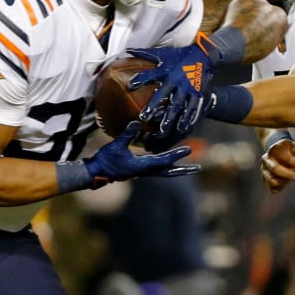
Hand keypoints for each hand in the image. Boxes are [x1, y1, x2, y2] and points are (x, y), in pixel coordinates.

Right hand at [85, 122, 199, 183]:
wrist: (96, 172)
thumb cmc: (106, 160)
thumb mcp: (116, 145)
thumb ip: (127, 134)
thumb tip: (136, 122)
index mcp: (142, 166)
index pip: (163, 160)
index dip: (176, 155)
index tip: (188, 150)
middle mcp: (146, 171)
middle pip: (169, 171)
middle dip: (183, 169)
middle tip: (198, 168)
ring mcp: (143, 172)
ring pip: (164, 171)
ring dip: (177, 169)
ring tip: (190, 167)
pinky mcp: (139, 171)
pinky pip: (157, 169)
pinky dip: (166, 166)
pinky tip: (169, 162)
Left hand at [128, 32, 228, 141]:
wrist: (204, 55)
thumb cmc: (179, 55)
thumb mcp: (163, 53)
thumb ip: (145, 53)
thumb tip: (128, 50)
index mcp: (166, 69)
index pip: (150, 74)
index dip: (140, 79)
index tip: (129, 86)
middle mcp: (175, 79)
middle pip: (163, 94)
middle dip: (153, 105)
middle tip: (143, 117)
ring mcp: (187, 87)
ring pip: (177, 104)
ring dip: (170, 117)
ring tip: (163, 128)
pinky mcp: (196, 93)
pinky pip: (192, 107)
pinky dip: (187, 118)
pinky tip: (182, 128)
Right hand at [260, 136, 294, 192]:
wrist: (276, 151)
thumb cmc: (289, 150)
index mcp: (276, 149)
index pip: (288, 158)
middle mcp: (267, 158)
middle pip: (275, 169)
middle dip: (288, 175)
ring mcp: (264, 168)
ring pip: (271, 180)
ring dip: (283, 182)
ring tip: (290, 180)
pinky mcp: (264, 177)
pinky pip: (271, 186)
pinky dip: (279, 188)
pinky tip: (284, 184)